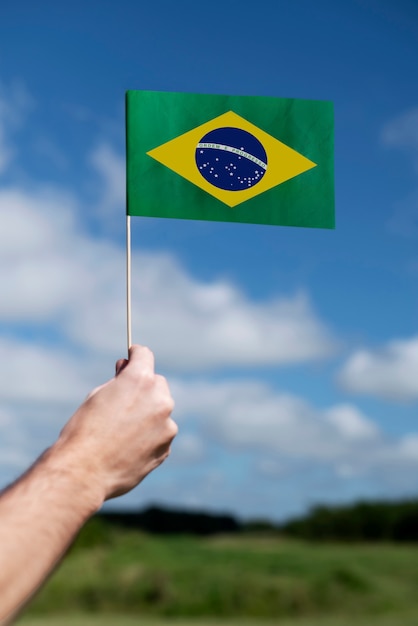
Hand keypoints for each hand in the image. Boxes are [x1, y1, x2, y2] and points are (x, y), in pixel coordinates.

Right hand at [55, 344, 176, 501]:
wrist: (84, 472)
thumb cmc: (84, 431)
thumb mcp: (96, 396)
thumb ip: (118, 381)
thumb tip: (126, 368)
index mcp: (140, 380)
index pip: (145, 355)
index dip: (136, 355)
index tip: (132, 357)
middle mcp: (159, 399)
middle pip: (157, 383)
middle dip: (144, 387)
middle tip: (124, 400)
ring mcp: (166, 424)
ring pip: (160, 410)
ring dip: (148, 413)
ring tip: (122, 431)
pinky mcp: (166, 446)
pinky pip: (160, 433)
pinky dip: (149, 435)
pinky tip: (128, 447)